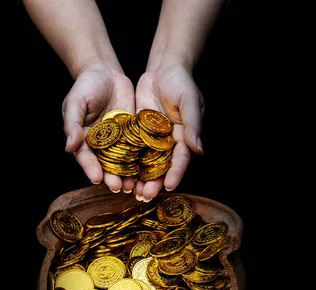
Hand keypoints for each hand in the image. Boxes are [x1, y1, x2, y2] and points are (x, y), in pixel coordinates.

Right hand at [62, 63, 135, 192]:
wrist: (105, 72)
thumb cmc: (85, 86)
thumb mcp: (76, 102)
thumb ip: (73, 124)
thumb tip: (69, 147)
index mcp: (83, 139)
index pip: (86, 158)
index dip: (90, 168)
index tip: (96, 178)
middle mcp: (100, 144)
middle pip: (105, 164)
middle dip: (111, 176)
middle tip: (117, 186)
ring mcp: (118, 140)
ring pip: (122, 161)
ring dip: (127, 174)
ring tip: (132, 186)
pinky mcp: (133, 134)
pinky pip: (137, 148)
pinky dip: (142, 160)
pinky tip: (148, 170)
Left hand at [134, 64, 204, 201]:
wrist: (162, 68)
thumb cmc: (181, 82)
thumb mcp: (189, 100)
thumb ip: (193, 124)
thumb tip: (198, 149)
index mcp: (185, 137)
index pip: (181, 159)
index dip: (176, 173)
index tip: (169, 186)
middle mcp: (169, 142)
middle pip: (162, 166)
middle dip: (154, 182)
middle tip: (145, 195)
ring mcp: (152, 139)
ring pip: (145, 162)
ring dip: (138, 177)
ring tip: (130, 191)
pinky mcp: (138, 133)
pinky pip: (131, 150)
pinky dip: (125, 162)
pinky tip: (117, 173)